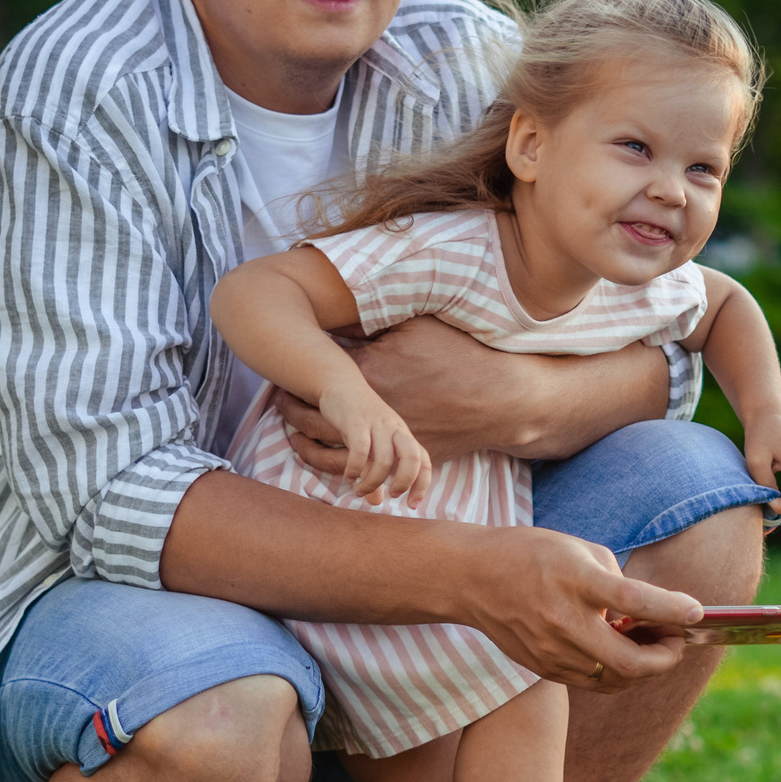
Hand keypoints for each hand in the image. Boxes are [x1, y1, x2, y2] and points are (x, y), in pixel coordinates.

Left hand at [274, 316, 668, 468]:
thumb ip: (373, 319)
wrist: (503, 398)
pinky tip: (324, 456)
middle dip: (286, 408)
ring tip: (292, 430)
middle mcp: (369, 414)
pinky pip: (355, 473)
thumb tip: (338, 308)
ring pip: (324, 454)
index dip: (286, 375)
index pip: (306, 380)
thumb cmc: (461, 352)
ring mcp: (385, 443)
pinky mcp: (400, 460)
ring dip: (301, 443)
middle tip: (277, 396)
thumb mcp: (415, 323)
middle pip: (305, 419)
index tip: (277, 367)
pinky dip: (332, 468)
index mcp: (366, 376)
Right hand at [315, 382, 433, 505]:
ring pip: (384, 458)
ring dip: (372, 481)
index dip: (422, 485)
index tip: (411, 505)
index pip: (424, 460)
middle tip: (392, 496)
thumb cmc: (359, 420)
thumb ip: (375, 473)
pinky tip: (348, 478)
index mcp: (403, 435)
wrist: (341, 384)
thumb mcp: (371, 447)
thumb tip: (375, 502)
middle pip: (413, 456)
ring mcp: (376, 424)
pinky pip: (360, 449)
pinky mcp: (355, 421)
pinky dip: (355, 468)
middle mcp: (394, 429)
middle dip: (405, 481)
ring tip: (359, 492)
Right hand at [456, 527, 704, 688]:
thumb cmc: (531, 554)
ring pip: (616, 680)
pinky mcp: (544, 668)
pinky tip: (624, 652)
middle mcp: (563, 620)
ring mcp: (552, 651)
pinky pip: (595, 682)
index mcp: (575, 579)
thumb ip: (617, 580)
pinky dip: (620, 673)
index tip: (696, 613)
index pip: (632, 600)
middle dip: (666, 657)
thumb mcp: (579, 549)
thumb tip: (648, 612)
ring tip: (652, 643)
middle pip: (630, 662)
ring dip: (645, 666)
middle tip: (676, 640)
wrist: (473, 578)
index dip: (670, 610)